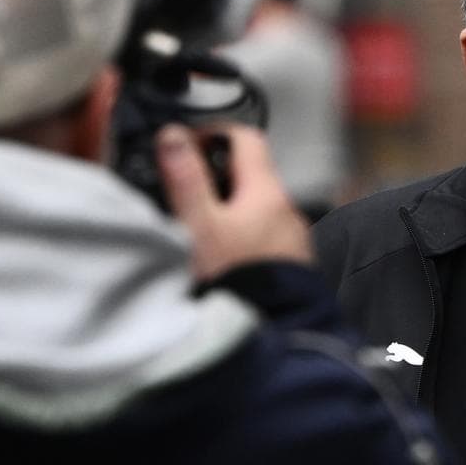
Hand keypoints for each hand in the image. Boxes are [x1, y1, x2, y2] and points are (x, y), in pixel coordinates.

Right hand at [155, 123, 312, 280]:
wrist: (274, 331)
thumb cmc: (238, 283)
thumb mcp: (199, 226)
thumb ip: (186, 179)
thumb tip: (174, 136)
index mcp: (267, 191)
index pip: (245, 137)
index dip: (213, 133)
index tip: (185, 146)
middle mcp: (286, 209)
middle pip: (248, 174)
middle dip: (214, 177)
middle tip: (181, 191)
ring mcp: (291, 237)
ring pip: (254, 207)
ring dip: (226, 210)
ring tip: (194, 229)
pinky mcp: (289, 262)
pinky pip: (261, 235)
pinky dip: (239, 236)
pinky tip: (218, 257)